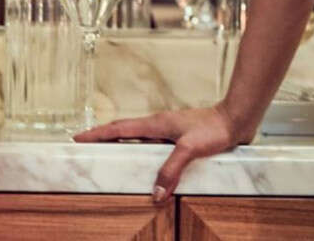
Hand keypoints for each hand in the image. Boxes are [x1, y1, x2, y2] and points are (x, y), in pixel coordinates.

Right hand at [74, 105, 239, 203]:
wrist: (235, 119)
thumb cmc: (214, 128)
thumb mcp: (190, 149)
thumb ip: (171, 169)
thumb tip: (154, 194)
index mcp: (156, 124)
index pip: (120, 129)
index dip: (98, 134)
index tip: (78, 138)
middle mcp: (159, 125)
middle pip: (124, 131)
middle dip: (103, 137)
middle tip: (85, 144)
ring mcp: (169, 131)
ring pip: (138, 138)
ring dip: (121, 143)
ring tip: (107, 153)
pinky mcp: (180, 139)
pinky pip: (152, 146)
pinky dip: (140, 152)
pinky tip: (144, 162)